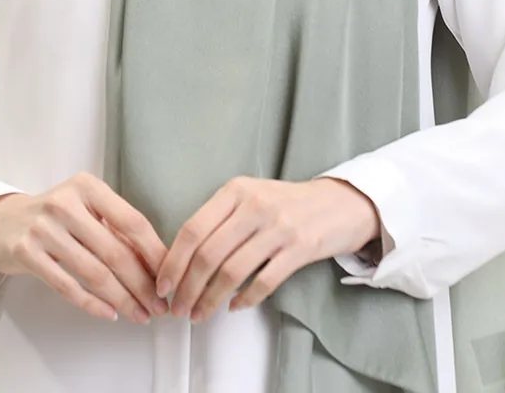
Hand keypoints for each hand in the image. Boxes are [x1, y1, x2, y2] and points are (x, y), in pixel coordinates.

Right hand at [0, 173, 169, 322]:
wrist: (1, 222)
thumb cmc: (53, 216)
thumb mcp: (84, 208)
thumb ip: (114, 229)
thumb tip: (153, 264)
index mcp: (88, 187)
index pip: (132, 221)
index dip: (154, 253)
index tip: (169, 276)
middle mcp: (66, 203)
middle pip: (116, 251)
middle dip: (142, 284)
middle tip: (158, 306)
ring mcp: (44, 228)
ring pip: (95, 273)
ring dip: (122, 299)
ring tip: (139, 314)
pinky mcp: (27, 253)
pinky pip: (67, 286)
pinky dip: (92, 304)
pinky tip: (109, 313)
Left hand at [156, 175, 379, 321]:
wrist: (340, 202)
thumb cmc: (288, 203)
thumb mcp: (251, 195)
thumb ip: (220, 217)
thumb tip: (183, 257)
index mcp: (236, 190)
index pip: (193, 229)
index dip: (174, 261)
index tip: (164, 285)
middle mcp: (255, 205)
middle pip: (208, 254)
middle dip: (187, 288)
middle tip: (178, 308)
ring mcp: (279, 227)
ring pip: (232, 272)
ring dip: (210, 299)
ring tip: (200, 314)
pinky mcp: (300, 248)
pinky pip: (263, 282)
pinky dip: (244, 299)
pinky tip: (234, 307)